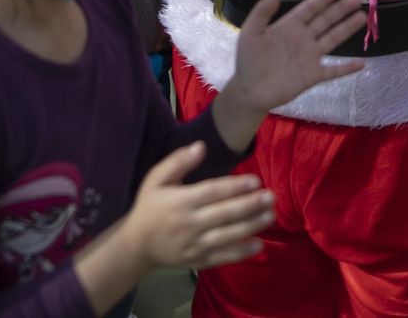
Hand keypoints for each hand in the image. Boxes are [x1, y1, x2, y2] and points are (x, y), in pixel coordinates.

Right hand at [118, 143, 271, 269]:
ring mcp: (193, 245)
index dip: (235, 186)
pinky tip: (259, 244)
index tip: (256, 181)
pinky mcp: (197, 261)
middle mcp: (189, 224)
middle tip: (271, 197)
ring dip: (251, 226)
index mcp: (180, 201)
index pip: (212, 192)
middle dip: (250, 205)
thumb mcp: (155, 180)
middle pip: (224, 214)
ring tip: (271, 215)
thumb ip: (177, 162)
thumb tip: (201, 146)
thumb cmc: (149, 207)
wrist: (136, 245)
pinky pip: (221, 257)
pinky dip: (241, 253)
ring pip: (227, 236)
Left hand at [211, 0, 366, 152]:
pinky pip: (333, 71)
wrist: (249, 91)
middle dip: (341, 9)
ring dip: (347, 28)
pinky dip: (347, 68)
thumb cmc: (249, 60)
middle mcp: (304, 38)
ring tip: (362, 17)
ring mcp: (310, 57)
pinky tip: (362, 64)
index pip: (310, 9)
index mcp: (290, 26)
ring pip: (333, 39)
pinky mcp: (313, 75)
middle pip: (326, 20)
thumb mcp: (250, 33)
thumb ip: (261, 13)